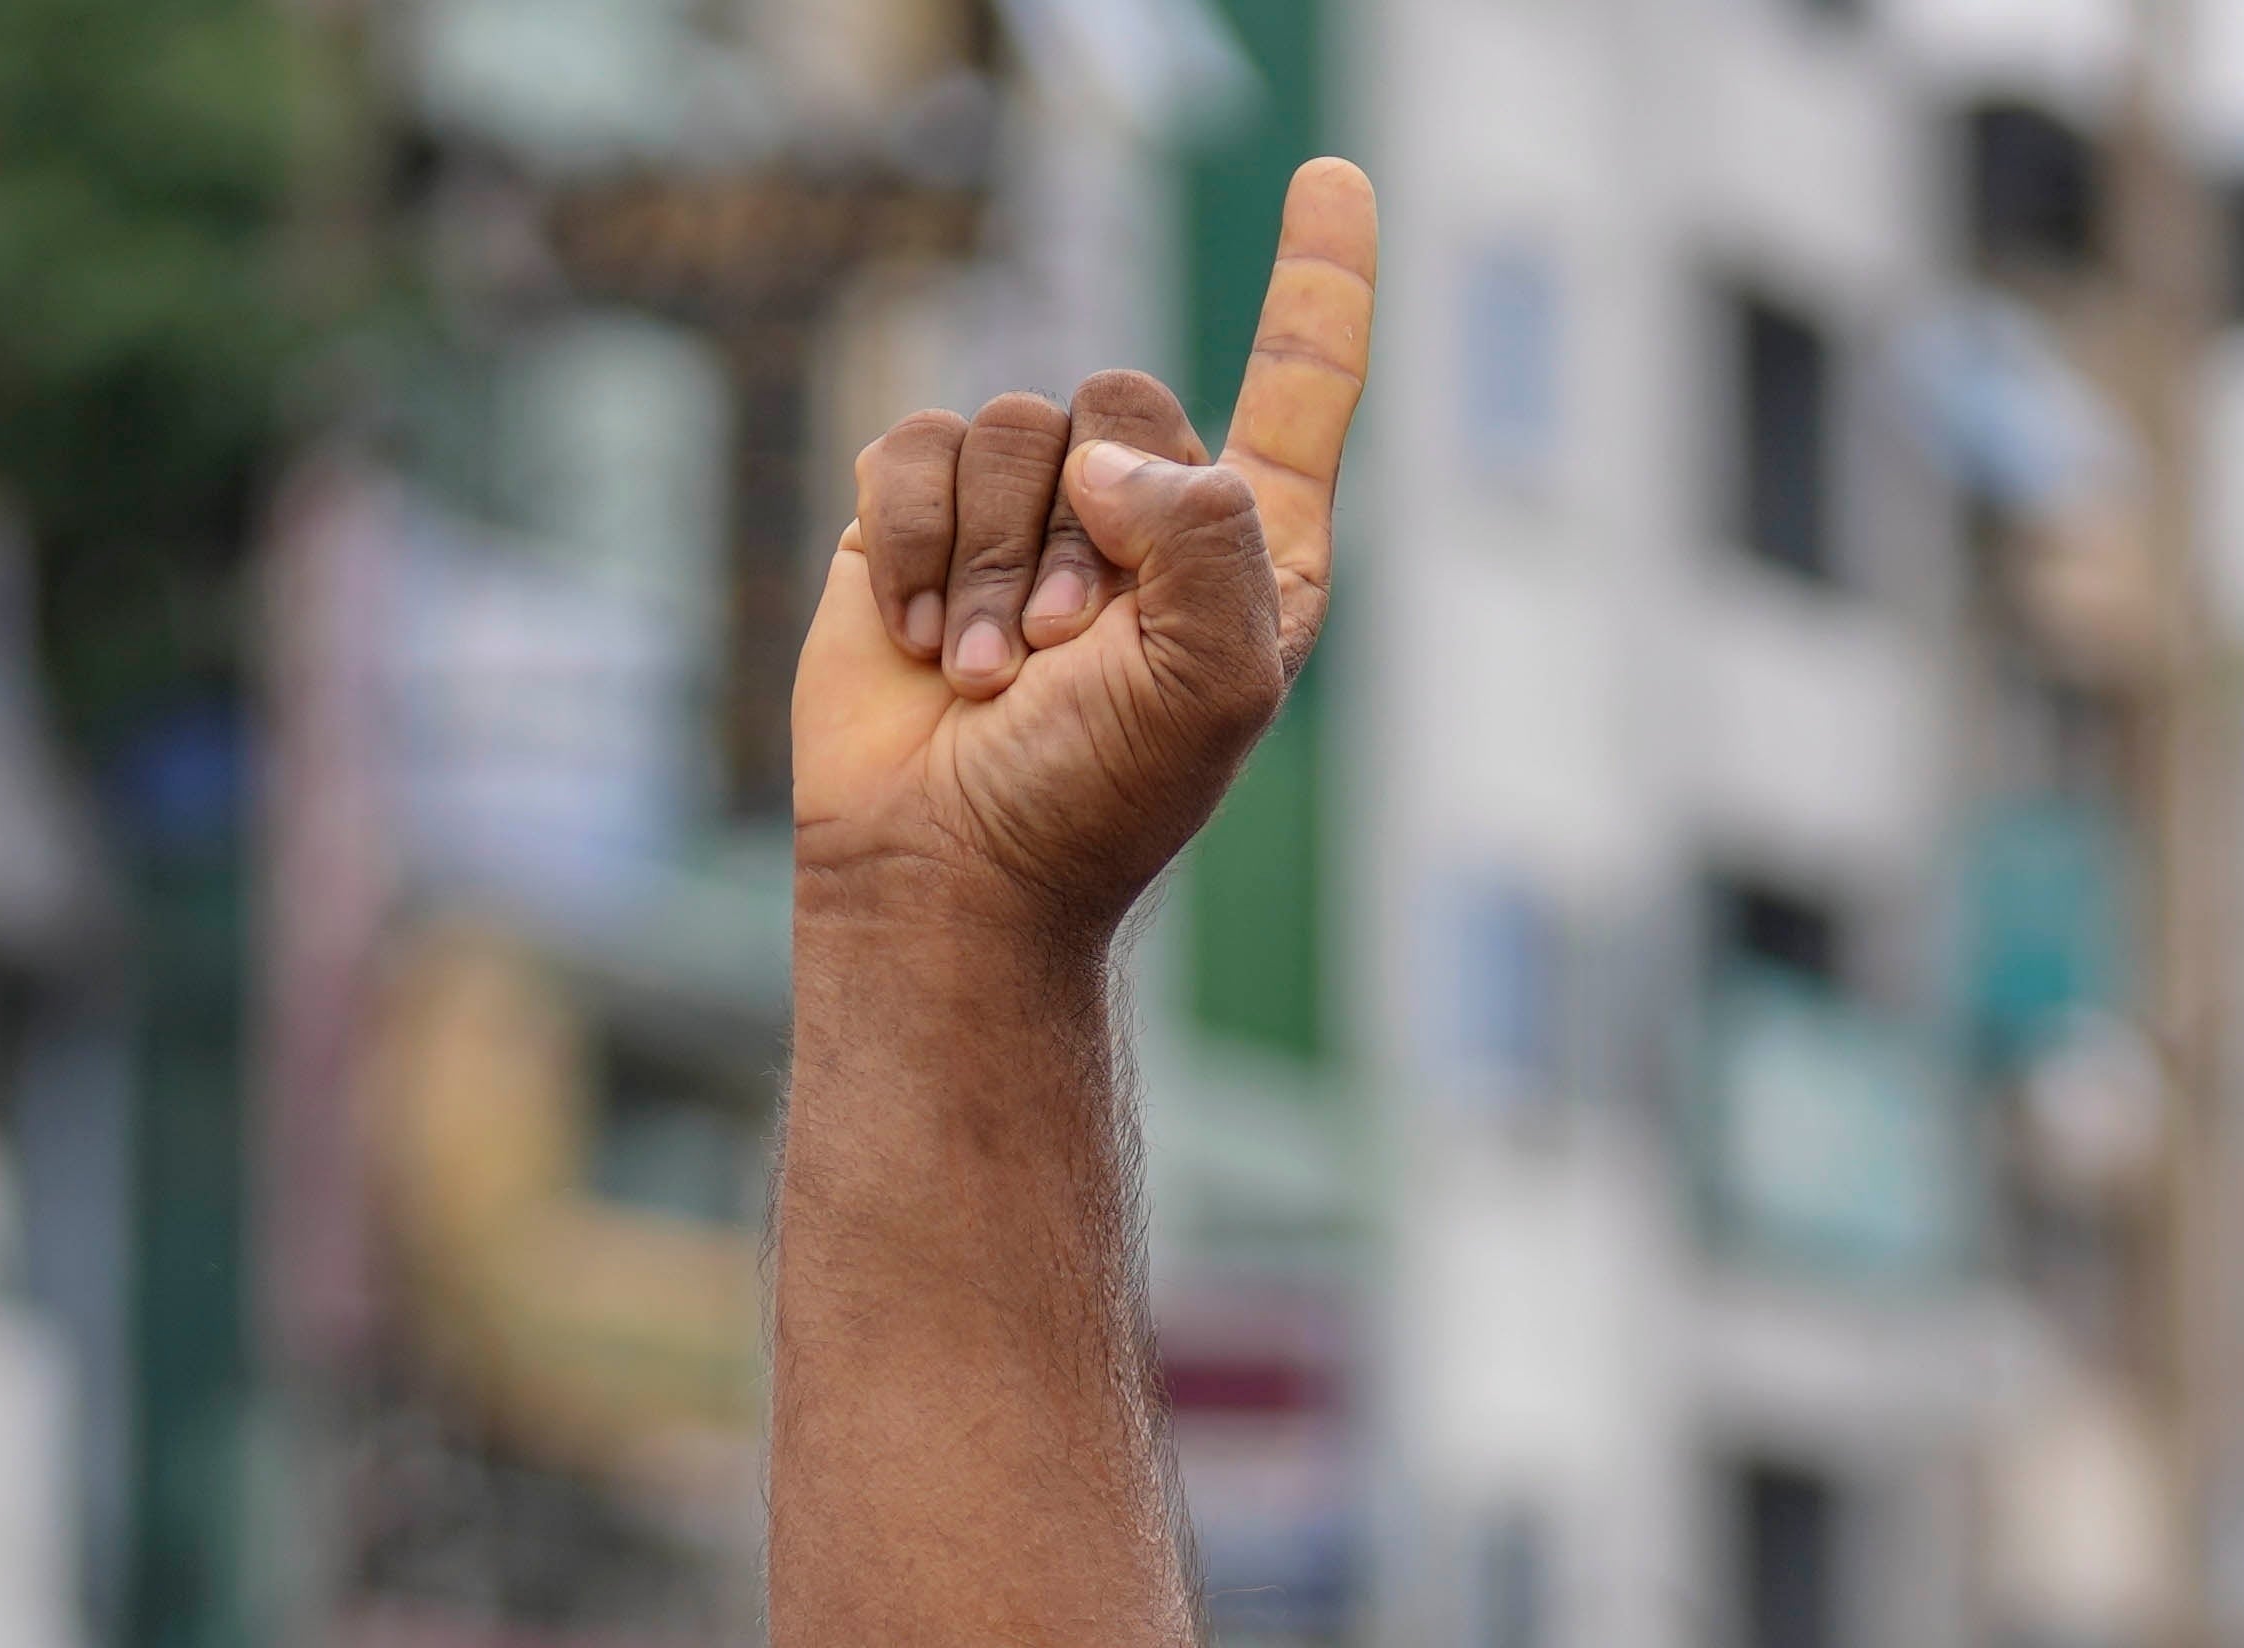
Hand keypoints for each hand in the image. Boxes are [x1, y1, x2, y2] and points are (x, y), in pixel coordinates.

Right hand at [791, 160, 1374, 942]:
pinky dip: (910, 552)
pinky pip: (912, 452)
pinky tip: (914, 642)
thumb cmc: (1098, 802)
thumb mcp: (1213, 685)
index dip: (1321, 280)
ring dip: (991, 567)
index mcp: (1249, 549)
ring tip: (987, 677)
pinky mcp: (915, 521)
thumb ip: (1207, 536)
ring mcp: (1026, 513)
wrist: (949, 873)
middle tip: (1062, 658)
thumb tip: (1106, 460)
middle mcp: (1144, 514)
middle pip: (1123, 396)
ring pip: (1008, 427)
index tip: (1334, 178)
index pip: (1299, 382)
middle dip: (1087, 532)